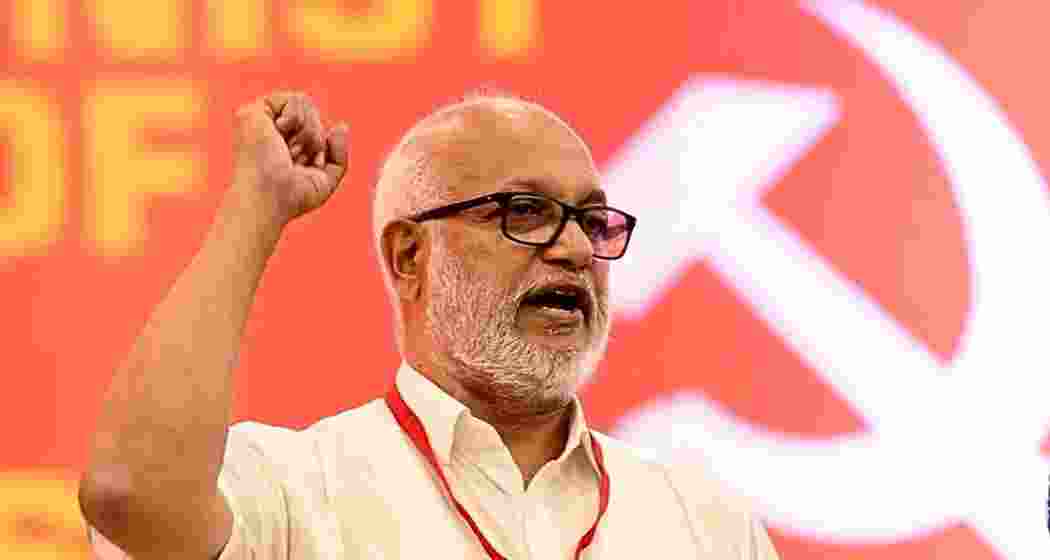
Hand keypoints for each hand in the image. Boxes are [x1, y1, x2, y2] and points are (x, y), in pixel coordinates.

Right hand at [231, 92, 348, 224]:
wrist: (270, 198)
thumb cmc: (291, 197)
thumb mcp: (325, 180)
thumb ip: (339, 154)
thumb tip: (341, 126)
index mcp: (284, 144)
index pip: (317, 127)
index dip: (320, 147)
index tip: (305, 166)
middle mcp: (271, 130)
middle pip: (313, 114)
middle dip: (315, 139)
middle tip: (295, 158)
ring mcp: (261, 119)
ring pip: (306, 104)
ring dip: (307, 132)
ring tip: (288, 150)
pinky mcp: (254, 110)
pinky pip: (295, 99)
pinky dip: (296, 119)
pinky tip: (279, 134)